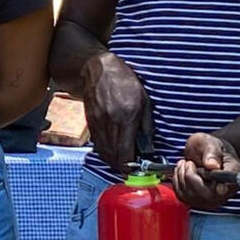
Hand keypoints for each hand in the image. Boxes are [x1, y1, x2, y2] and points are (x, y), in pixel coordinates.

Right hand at [80, 51, 153, 171]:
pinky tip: (113, 150)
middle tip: (131, 168)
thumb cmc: (124, 81)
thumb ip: (147, 124)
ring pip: (104, 153)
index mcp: (126, 118)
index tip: (137, 169)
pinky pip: (98, 144)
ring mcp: (98, 124)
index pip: (125, 153)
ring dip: (113, 161)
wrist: (98, 70)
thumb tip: (149, 145)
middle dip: (122, 167)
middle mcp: (110, 124)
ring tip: (123, 161)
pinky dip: (105, 152)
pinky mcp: (91, 123)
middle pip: (113, 157)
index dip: (130, 167)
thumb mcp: (144, 100)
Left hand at [169, 130, 239, 209]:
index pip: (225, 188)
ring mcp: (210, 199)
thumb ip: (212, 153)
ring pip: (191, 196)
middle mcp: (224, 191)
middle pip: (205, 195)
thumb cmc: (210, 147)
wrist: (204, 153)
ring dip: (181, 177)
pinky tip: (181, 171)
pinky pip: (182, 196)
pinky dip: (177, 182)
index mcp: (232, 175)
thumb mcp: (211, 143)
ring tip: (185, 163)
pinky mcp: (197, 201)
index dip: (216, 187)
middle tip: (188, 162)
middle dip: (190, 176)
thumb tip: (212, 165)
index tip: (204, 174)